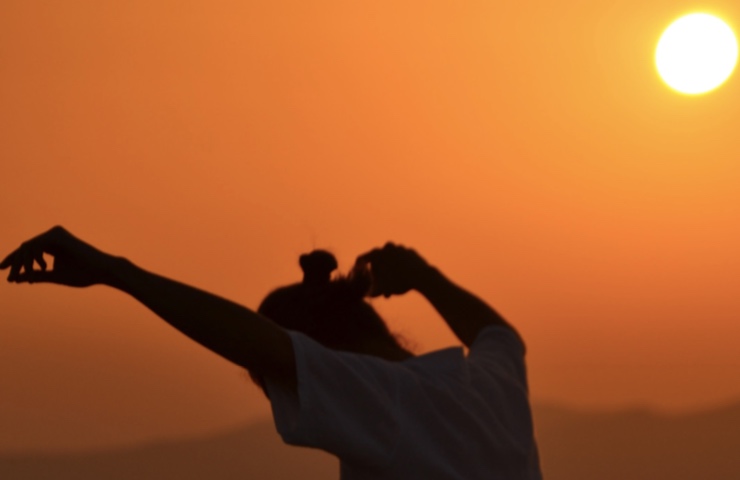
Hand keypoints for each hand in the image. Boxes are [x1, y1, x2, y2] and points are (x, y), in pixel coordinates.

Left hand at [1, 226, 116, 287]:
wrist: (102, 271)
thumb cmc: (83, 274)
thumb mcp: (55, 276)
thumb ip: (36, 276)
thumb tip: (14, 279)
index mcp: (52, 244)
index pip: (27, 251)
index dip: (14, 261)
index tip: (2, 271)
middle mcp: (52, 236)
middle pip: (24, 248)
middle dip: (15, 263)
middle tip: (10, 278)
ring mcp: (55, 234)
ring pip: (28, 246)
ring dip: (24, 263)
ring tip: (29, 278)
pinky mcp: (58, 234)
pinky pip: (36, 245)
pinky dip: (33, 258)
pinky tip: (38, 269)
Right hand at [353, 242, 432, 297]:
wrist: (422, 277)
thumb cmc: (397, 282)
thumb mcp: (380, 290)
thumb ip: (370, 292)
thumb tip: (365, 295)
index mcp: (376, 253)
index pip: (361, 259)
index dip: (358, 268)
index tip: (358, 275)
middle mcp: (386, 247)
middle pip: (377, 261)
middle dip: (377, 274)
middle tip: (380, 286)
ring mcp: (399, 248)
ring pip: (390, 261)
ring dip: (389, 272)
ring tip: (393, 287)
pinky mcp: (410, 251)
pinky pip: (401, 261)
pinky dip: (400, 268)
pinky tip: (402, 279)